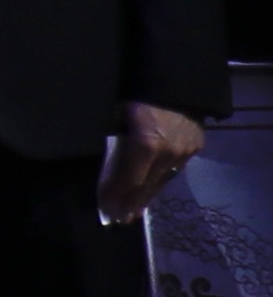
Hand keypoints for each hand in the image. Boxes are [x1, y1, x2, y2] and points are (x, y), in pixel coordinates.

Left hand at [108, 101, 207, 223]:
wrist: (178, 76)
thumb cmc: (135, 90)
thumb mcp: (114, 114)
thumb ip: (110, 141)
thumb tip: (101, 165)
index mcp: (145, 144)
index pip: (126, 179)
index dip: (113, 196)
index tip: (104, 212)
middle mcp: (167, 153)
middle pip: (145, 185)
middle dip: (129, 203)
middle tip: (118, 219)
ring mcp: (184, 151)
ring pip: (161, 181)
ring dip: (145, 196)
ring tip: (133, 212)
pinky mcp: (195, 146)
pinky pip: (173, 170)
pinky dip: (160, 182)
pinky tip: (151, 189)